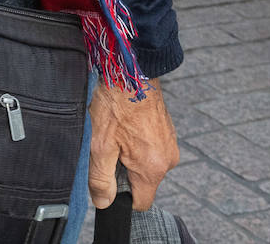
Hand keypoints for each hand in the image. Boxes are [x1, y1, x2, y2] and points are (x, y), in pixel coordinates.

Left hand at [88, 79, 178, 211]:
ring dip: (129, 152)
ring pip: (145, 161)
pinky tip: (124, 120)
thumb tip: (104, 202)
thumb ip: (101, 178)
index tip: (108, 176)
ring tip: (116, 128)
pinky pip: (150, 145)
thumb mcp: (100, 143)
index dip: (121, 196)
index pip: (140, 202)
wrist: (131, 67)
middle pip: (142, 181)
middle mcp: (168, 158)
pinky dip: (137, 138)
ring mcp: (169, 142)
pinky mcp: (166, 128)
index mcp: (153, 167)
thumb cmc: (115, 102)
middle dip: (123, 170)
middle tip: (109, 143)